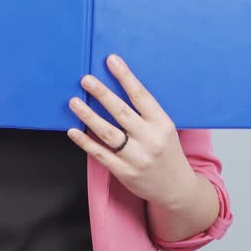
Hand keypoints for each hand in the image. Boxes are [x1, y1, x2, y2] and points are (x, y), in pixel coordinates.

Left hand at [66, 54, 198, 208]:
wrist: (177, 189)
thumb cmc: (168, 154)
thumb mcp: (165, 129)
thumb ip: (146, 114)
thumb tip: (118, 90)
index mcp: (162, 124)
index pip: (141, 96)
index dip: (125, 77)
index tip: (112, 60)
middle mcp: (150, 139)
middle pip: (121, 112)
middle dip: (102, 93)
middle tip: (86, 79)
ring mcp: (136, 157)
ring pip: (108, 133)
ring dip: (88, 115)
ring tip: (74, 102)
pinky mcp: (124, 172)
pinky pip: (100, 154)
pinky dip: (85, 142)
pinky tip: (73, 131)